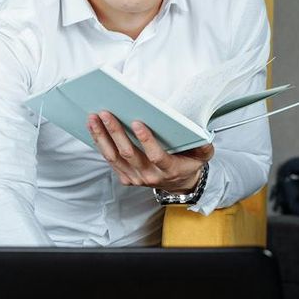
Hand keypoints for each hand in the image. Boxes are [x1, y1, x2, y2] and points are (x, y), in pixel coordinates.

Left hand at [89, 112, 214, 191]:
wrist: (180, 184)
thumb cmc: (189, 163)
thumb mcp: (202, 155)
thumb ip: (204, 146)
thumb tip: (201, 136)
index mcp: (169, 170)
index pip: (156, 156)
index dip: (146, 141)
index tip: (137, 123)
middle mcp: (150, 177)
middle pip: (129, 154)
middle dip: (116, 132)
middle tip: (107, 114)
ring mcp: (136, 178)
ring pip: (114, 157)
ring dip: (102, 137)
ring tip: (94, 118)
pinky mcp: (126, 178)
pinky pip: (110, 160)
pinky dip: (100, 144)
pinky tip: (94, 129)